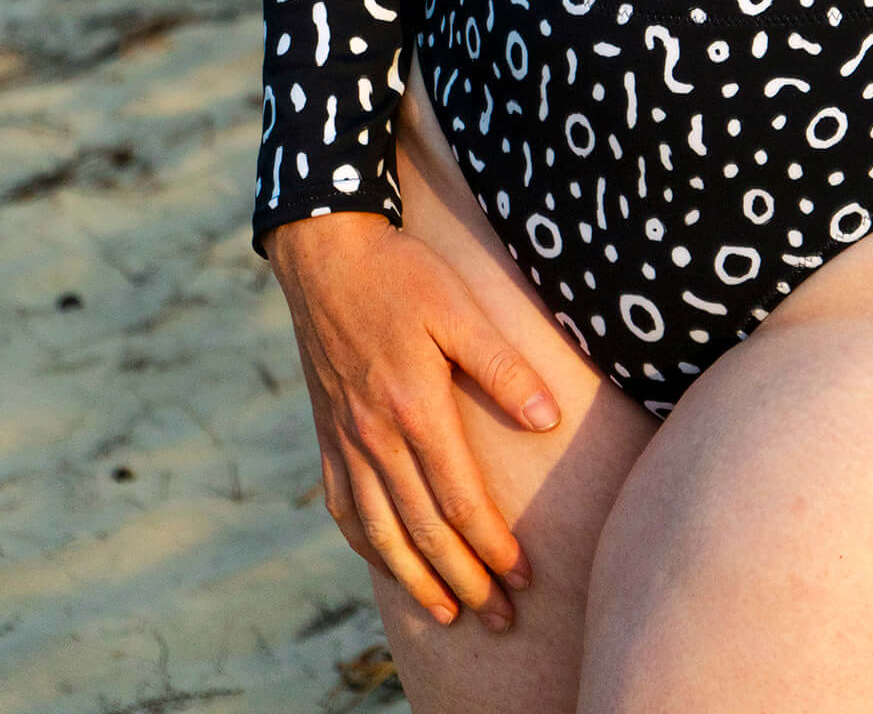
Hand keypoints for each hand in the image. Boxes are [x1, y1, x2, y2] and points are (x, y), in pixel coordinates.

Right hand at [267, 210, 561, 631]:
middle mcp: (375, 437)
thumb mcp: (459, 308)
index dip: (492, 545)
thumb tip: (547, 420)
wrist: (326, 254)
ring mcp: (346, 440)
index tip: (524, 576)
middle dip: (465, 581)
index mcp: (414, 409)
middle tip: (499, 619)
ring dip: (415, 580)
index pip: (458, 500)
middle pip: (422, 530)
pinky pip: (344, 508)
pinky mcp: (328, 434)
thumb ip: (502, 367)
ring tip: (448, 613)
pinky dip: (367, 545)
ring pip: (381, 532)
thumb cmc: (401, 274)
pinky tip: (386, 562)